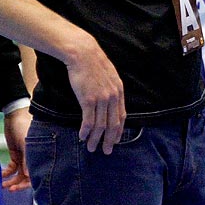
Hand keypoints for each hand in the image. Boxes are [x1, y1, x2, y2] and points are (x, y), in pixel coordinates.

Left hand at [1, 108, 31, 190]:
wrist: (14, 114)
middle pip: (26, 177)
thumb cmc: (23, 126)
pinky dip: (6, 173)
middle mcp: (31, 158)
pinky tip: (0, 175)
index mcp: (37, 155)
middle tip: (10, 189)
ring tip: (2, 185)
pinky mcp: (15, 155)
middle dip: (18, 184)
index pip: (35, 175)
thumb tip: (27, 176)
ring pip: (18, 174)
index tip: (17, 187)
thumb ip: (27, 159)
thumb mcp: (26, 142)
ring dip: (11, 180)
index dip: (27, 184)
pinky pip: (11, 168)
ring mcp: (23, 157)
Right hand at [65, 37, 124, 154]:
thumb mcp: (109, 74)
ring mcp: (101, 99)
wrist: (83, 53)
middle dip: (109, 140)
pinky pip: (88, 121)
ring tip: (91, 148)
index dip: (118, 131)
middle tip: (106, 151)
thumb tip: (109, 100)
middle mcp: (113, 97)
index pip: (121, 116)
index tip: (115, 140)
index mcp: (119, 91)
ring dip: (96, 139)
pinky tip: (82, 137)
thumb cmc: (93, 62)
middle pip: (113, 124)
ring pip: (100, 126)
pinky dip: (86, 131)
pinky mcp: (88, 100)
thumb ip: (111, 88)